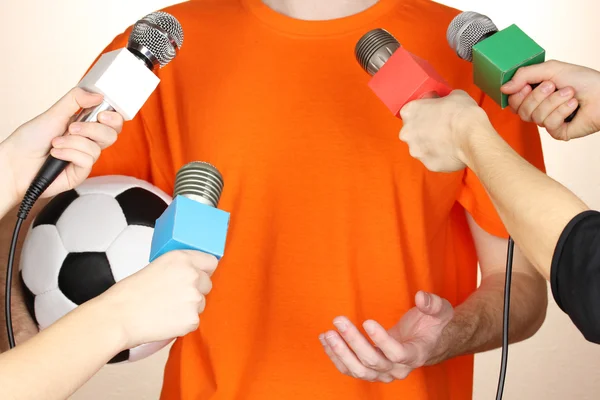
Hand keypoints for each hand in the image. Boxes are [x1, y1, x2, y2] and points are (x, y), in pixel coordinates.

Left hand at [0, 88, 123, 204]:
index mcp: (85, 125)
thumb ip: (76, 100)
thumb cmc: (30, 139)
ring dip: (72, 142)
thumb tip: (98, 95)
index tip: (102, 114)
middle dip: (93, 129)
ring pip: (97, 148)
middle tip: (73, 127)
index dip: (114, 118)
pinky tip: (55, 154)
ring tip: (55, 142)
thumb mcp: (54, 113)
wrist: (15, 162)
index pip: (112, 122)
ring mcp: (85, 158)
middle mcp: (88, 142)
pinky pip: (87, 160)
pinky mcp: (81, 172)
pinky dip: (68, 154)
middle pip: (112, 135)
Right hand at [98, 250, 217, 349]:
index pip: (211, 261)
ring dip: (189, 307)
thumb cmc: (130, 293)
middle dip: (195, 290)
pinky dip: (183, 323)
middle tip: (174, 296)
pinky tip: (166, 320)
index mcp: (182, 258)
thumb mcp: (157, 266)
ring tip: (166, 309)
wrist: (119, 316)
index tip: (198, 276)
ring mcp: (194, 298)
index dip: (204, 270)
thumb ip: (179, 267)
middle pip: (207, 284)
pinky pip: (194, 320)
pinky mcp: (192, 319)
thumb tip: (192, 273)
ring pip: (201, 303)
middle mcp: (192, 275)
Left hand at [319, 291, 453, 382]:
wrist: (430, 343)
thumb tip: (420, 296)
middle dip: (353, 341)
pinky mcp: (372, 370)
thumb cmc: (434, 325)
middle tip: (339, 320)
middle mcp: (399, 369)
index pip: (397, 353)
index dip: (381, 340)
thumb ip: (432, 304)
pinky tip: (325, 340)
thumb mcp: (441, 311)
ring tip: (328, 333)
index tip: (367, 321)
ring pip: (359, 370)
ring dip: (341, 353)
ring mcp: (384, 373)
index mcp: (416, 354)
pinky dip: (336, 357)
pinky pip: (351, 369)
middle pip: (373, 362)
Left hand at [398, 90, 491, 172]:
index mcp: (409, 112)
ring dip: (431, 144)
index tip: (433, 112)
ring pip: (421, 147)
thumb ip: (440, 98)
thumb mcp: (453, 95)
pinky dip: (440, 156)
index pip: (411, 111)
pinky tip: (452, 150)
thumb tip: (442, 101)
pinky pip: (432, 159)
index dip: (424, 111)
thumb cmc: (462, 113)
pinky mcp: (427, 164)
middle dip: (424, 130)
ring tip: (448, 140)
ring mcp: (416, 150)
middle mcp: (407, 132)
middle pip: (413, 131)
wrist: (473, 136)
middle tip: (441, 127)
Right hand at [501, 60, 599, 139]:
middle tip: (553, 86)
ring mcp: (548, 121)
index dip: (517, 93)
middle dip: (538, 96)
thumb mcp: (551, 69)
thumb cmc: (583, 80)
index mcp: (535, 94)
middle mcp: (539, 108)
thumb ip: (524, 75)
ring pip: (535, 116)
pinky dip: (562, 111)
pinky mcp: (558, 132)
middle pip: (520, 109)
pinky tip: (574, 105)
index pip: (512, 100)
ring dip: (554, 102)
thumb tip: (503, 88)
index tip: (528, 85)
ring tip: (570, 93)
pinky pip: (548, 124)